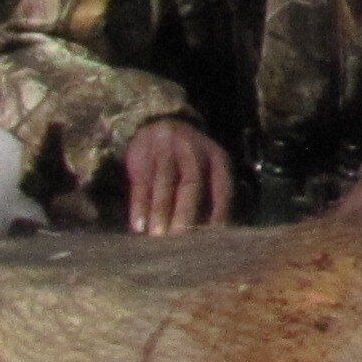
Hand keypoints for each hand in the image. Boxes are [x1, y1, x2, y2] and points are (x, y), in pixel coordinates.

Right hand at [123, 119, 234, 233]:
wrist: (164, 124)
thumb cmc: (192, 161)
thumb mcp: (210, 170)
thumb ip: (212, 197)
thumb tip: (210, 234)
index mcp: (217, 159)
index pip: (222, 187)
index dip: (219, 211)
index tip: (213, 237)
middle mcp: (194, 154)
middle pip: (191, 184)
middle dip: (185, 212)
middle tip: (179, 238)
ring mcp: (167, 152)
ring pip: (164, 183)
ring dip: (160, 211)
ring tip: (157, 235)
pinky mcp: (144, 157)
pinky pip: (142, 183)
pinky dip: (140, 205)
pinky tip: (138, 225)